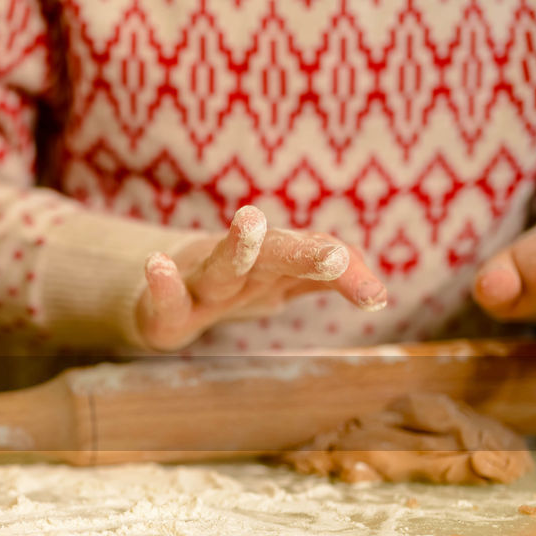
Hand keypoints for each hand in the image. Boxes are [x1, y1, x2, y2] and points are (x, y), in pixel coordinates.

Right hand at [136, 206, 387, 350]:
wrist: (161, 293)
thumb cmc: (228, 285)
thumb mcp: (277, 284)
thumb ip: (319, 280)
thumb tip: (378, 289)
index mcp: (271, 265)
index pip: (314, 255)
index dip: (347, 272)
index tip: (377, 298)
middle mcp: (239, 268)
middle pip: (276, 254)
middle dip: (305, 252)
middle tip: (334, 254)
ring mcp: (199, 286)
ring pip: (221, 268)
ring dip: (237, 246)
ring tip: (251, 220)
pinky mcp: (161, 315)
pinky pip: (164, 301)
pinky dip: (163, 283)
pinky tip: (157, 265)